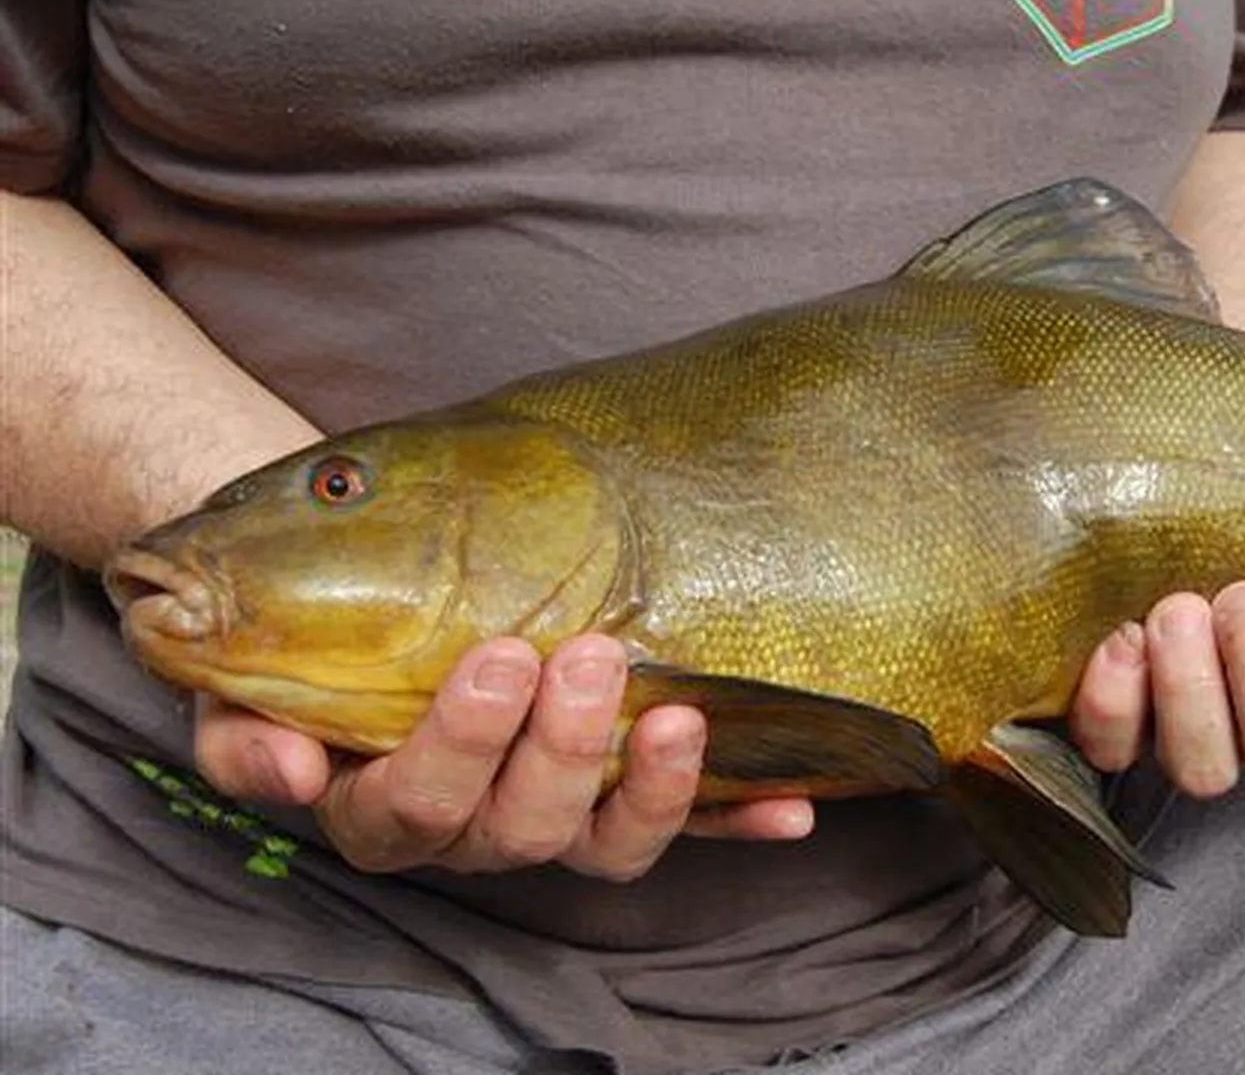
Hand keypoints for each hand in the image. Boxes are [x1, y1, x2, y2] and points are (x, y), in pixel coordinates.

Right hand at [193, 633, 812, 878]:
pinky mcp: (619, 800)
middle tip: (593, 656)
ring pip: (601, 843)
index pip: (414, 803)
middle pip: (518, 826)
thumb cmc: (314, 639)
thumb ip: (250, 729)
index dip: (462, 744)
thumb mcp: (251, 680)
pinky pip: (688, 829)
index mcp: (380, 804)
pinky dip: (739, 818)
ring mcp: (553, 818)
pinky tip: (794, 806)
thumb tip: (288, 770)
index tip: (502, 656)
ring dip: (649, 790)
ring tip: (682, 718)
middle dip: (561, 746)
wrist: (368, 600)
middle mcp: (471, 827)